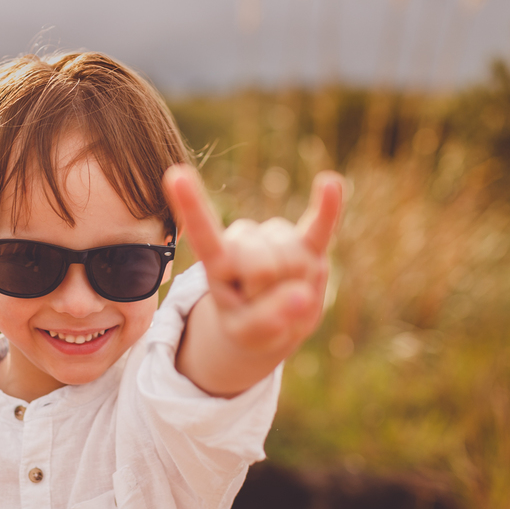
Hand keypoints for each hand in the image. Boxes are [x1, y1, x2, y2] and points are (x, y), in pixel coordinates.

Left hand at [163, 165, 341, 393]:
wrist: (273, 320)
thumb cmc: (251, 324)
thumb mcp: (247, 334)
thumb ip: (266, 321)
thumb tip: (301, 297)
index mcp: (218, 259)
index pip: (203, 231)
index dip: (192, 205)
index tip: (177, 174)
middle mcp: (245, 238)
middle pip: (263, 268)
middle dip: (269, 297)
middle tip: (264, 305)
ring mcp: (277, 236)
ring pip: (295, 263)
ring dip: (295, 290)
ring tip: (283, 296)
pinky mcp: (310, 241)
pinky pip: (322, 225)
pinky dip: (329, 207)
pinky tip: (332, 182)